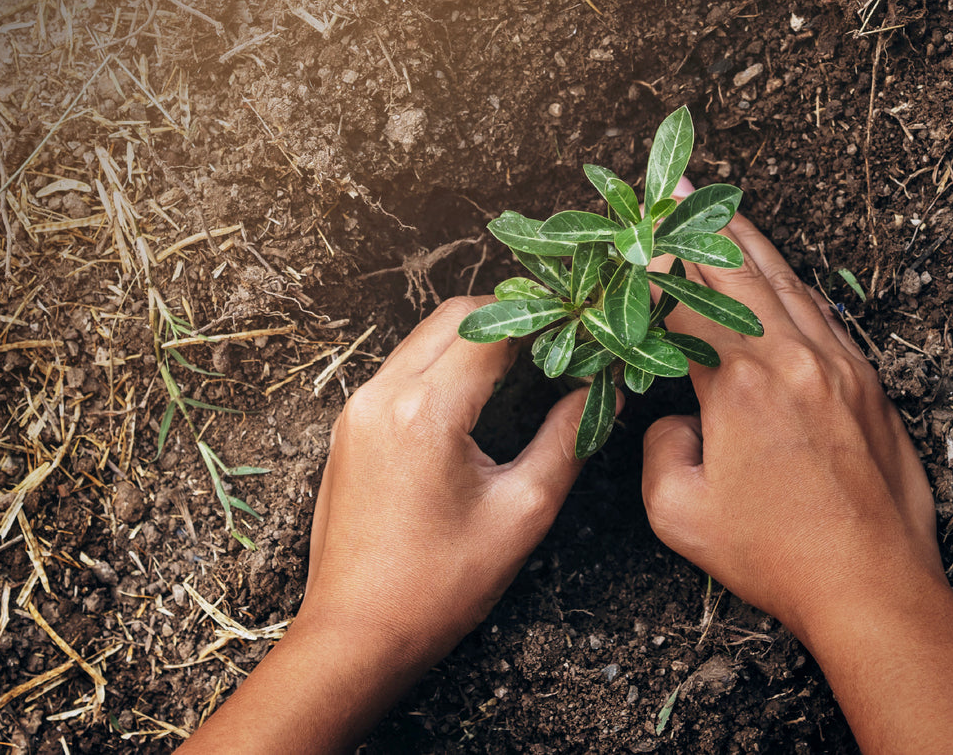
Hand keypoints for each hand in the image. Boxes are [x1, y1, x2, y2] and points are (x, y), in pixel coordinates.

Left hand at [302, 294, 591, 659]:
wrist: (355, 636)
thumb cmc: (439, 586)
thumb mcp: (522, 511)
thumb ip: (568, 441)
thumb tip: (602, 394)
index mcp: (425, 411)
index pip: (493, 327)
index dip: (546, 320)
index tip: (584, 330)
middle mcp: (382, 395)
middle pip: (454, 316)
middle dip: (512, 317)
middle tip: (561, 341)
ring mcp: (358, 409)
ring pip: (425, 338)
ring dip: (477, 339)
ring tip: (529, 365)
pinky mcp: (349, 428)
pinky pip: (403, 369)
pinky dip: (445, 365)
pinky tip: (481, 395)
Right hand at [638, 214, 939, 635]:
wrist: (872, 583)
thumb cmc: (777, 556)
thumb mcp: (680, 513)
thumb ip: (659, 450)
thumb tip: (674, 420)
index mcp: (742, 382)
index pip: (687, 302)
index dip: (655, 268)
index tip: (632, 238)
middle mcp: (796, 357)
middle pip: (742, 270)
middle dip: (702, 226)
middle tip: (675, 189)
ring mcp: (842, 366)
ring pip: (789, 285)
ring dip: (751, 245)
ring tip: (722, 212)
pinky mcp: (871, 386)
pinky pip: (824, 316)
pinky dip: (793, 288)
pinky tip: (780, 280)